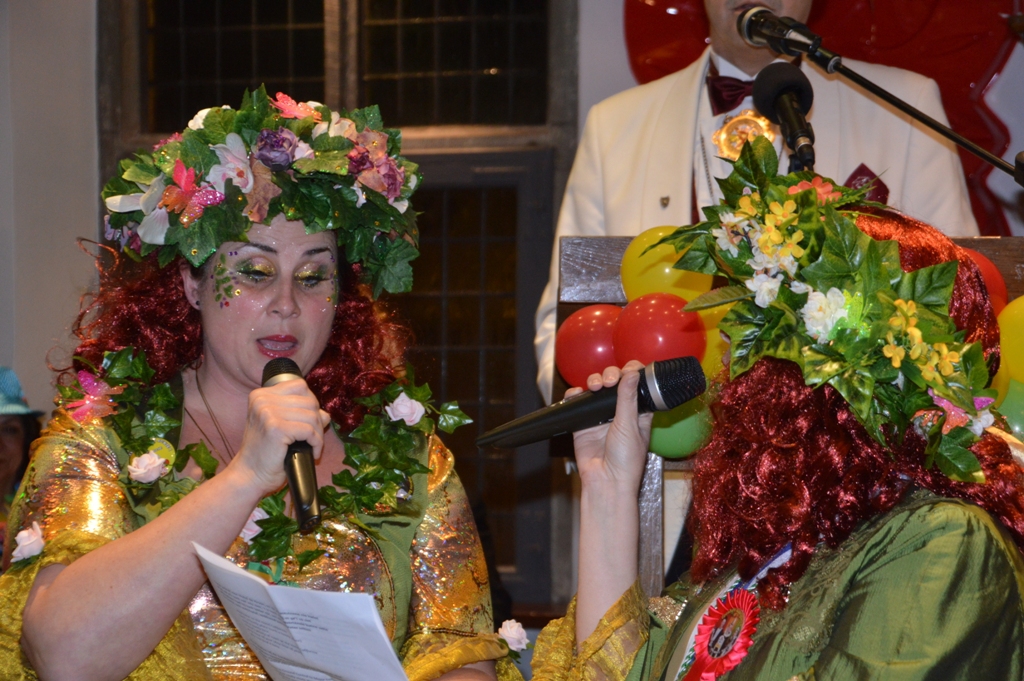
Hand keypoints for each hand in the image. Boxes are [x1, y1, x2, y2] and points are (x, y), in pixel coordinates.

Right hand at [232, 378, 330, 492]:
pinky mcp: (276, 428)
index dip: (310, 404)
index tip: (309, 422)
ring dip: (318, 434)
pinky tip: (313, 453)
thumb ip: (300, 415)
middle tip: (313, 439)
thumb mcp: (281, 427)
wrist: (249, 475)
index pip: (299, 386)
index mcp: (261, 395)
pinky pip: (310, 430)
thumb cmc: (266, 453)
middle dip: (317, 421)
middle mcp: (262, 400)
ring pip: (312, 415)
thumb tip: (325, 413)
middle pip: (309, 401)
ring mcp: (268, 412)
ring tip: (313, 446)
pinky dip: (317, 443)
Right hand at [568, 360, 652, 492]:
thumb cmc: (626, 461)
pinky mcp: (584, 423)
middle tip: (609, 382)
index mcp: (638, 412)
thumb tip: (632, 373)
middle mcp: (620, 412)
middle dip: (611, 375)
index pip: (636, 384)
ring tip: (594, 386)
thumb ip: (628, 398)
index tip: (626, 371)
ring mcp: (601, 417)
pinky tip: (577, 393)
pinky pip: (578, 403)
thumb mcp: (630, 426)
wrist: (606, 481)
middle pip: (615, 381)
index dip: (631, 373)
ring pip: (596, 389)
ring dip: (594, 381)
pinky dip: (575, 395)